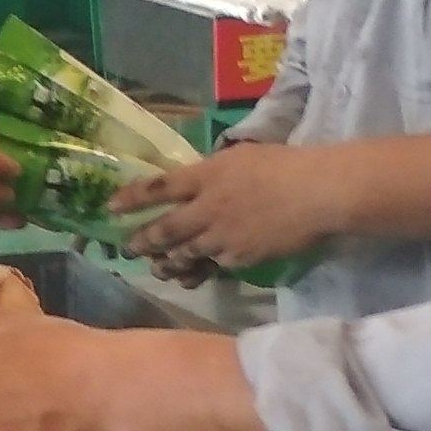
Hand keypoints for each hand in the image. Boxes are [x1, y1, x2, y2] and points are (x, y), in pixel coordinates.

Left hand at [113, 141, 346, 277]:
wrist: (318, 193)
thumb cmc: (288, 165)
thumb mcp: (244, 157)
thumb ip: (216, 171)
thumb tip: (201, 181)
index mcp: (207, 174)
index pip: (159, 187)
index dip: (132, 197)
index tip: (111, 206)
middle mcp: (207, 206)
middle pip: (165, 228)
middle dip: (143, 241)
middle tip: (128, 248)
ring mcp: (222, 235)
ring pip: (185, 253)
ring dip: (168, 262)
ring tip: (159, 268)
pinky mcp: (239, 257)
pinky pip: (214, 265)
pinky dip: (203, 270)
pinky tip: (199, 273)